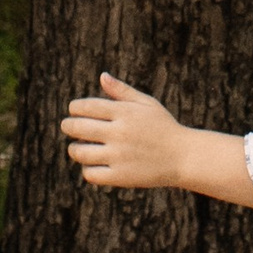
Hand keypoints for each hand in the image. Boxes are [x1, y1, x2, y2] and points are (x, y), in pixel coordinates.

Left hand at [61, 72, 187, 190]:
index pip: (85, 106)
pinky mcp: (120, 176)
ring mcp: (119, 156)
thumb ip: (122, 91)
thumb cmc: (164, 128)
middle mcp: (119, 133)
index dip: (75, 108)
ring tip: (77, 148)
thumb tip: (102, 76)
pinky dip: (87, 169)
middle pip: (77, 128)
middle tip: (68, 127)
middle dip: (68, 126)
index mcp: (124, 113)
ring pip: (80, 152)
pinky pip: (90, 174)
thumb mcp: (147, 104)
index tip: (75, 111)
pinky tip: (92, 164)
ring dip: (74, 149)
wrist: (184, 157)